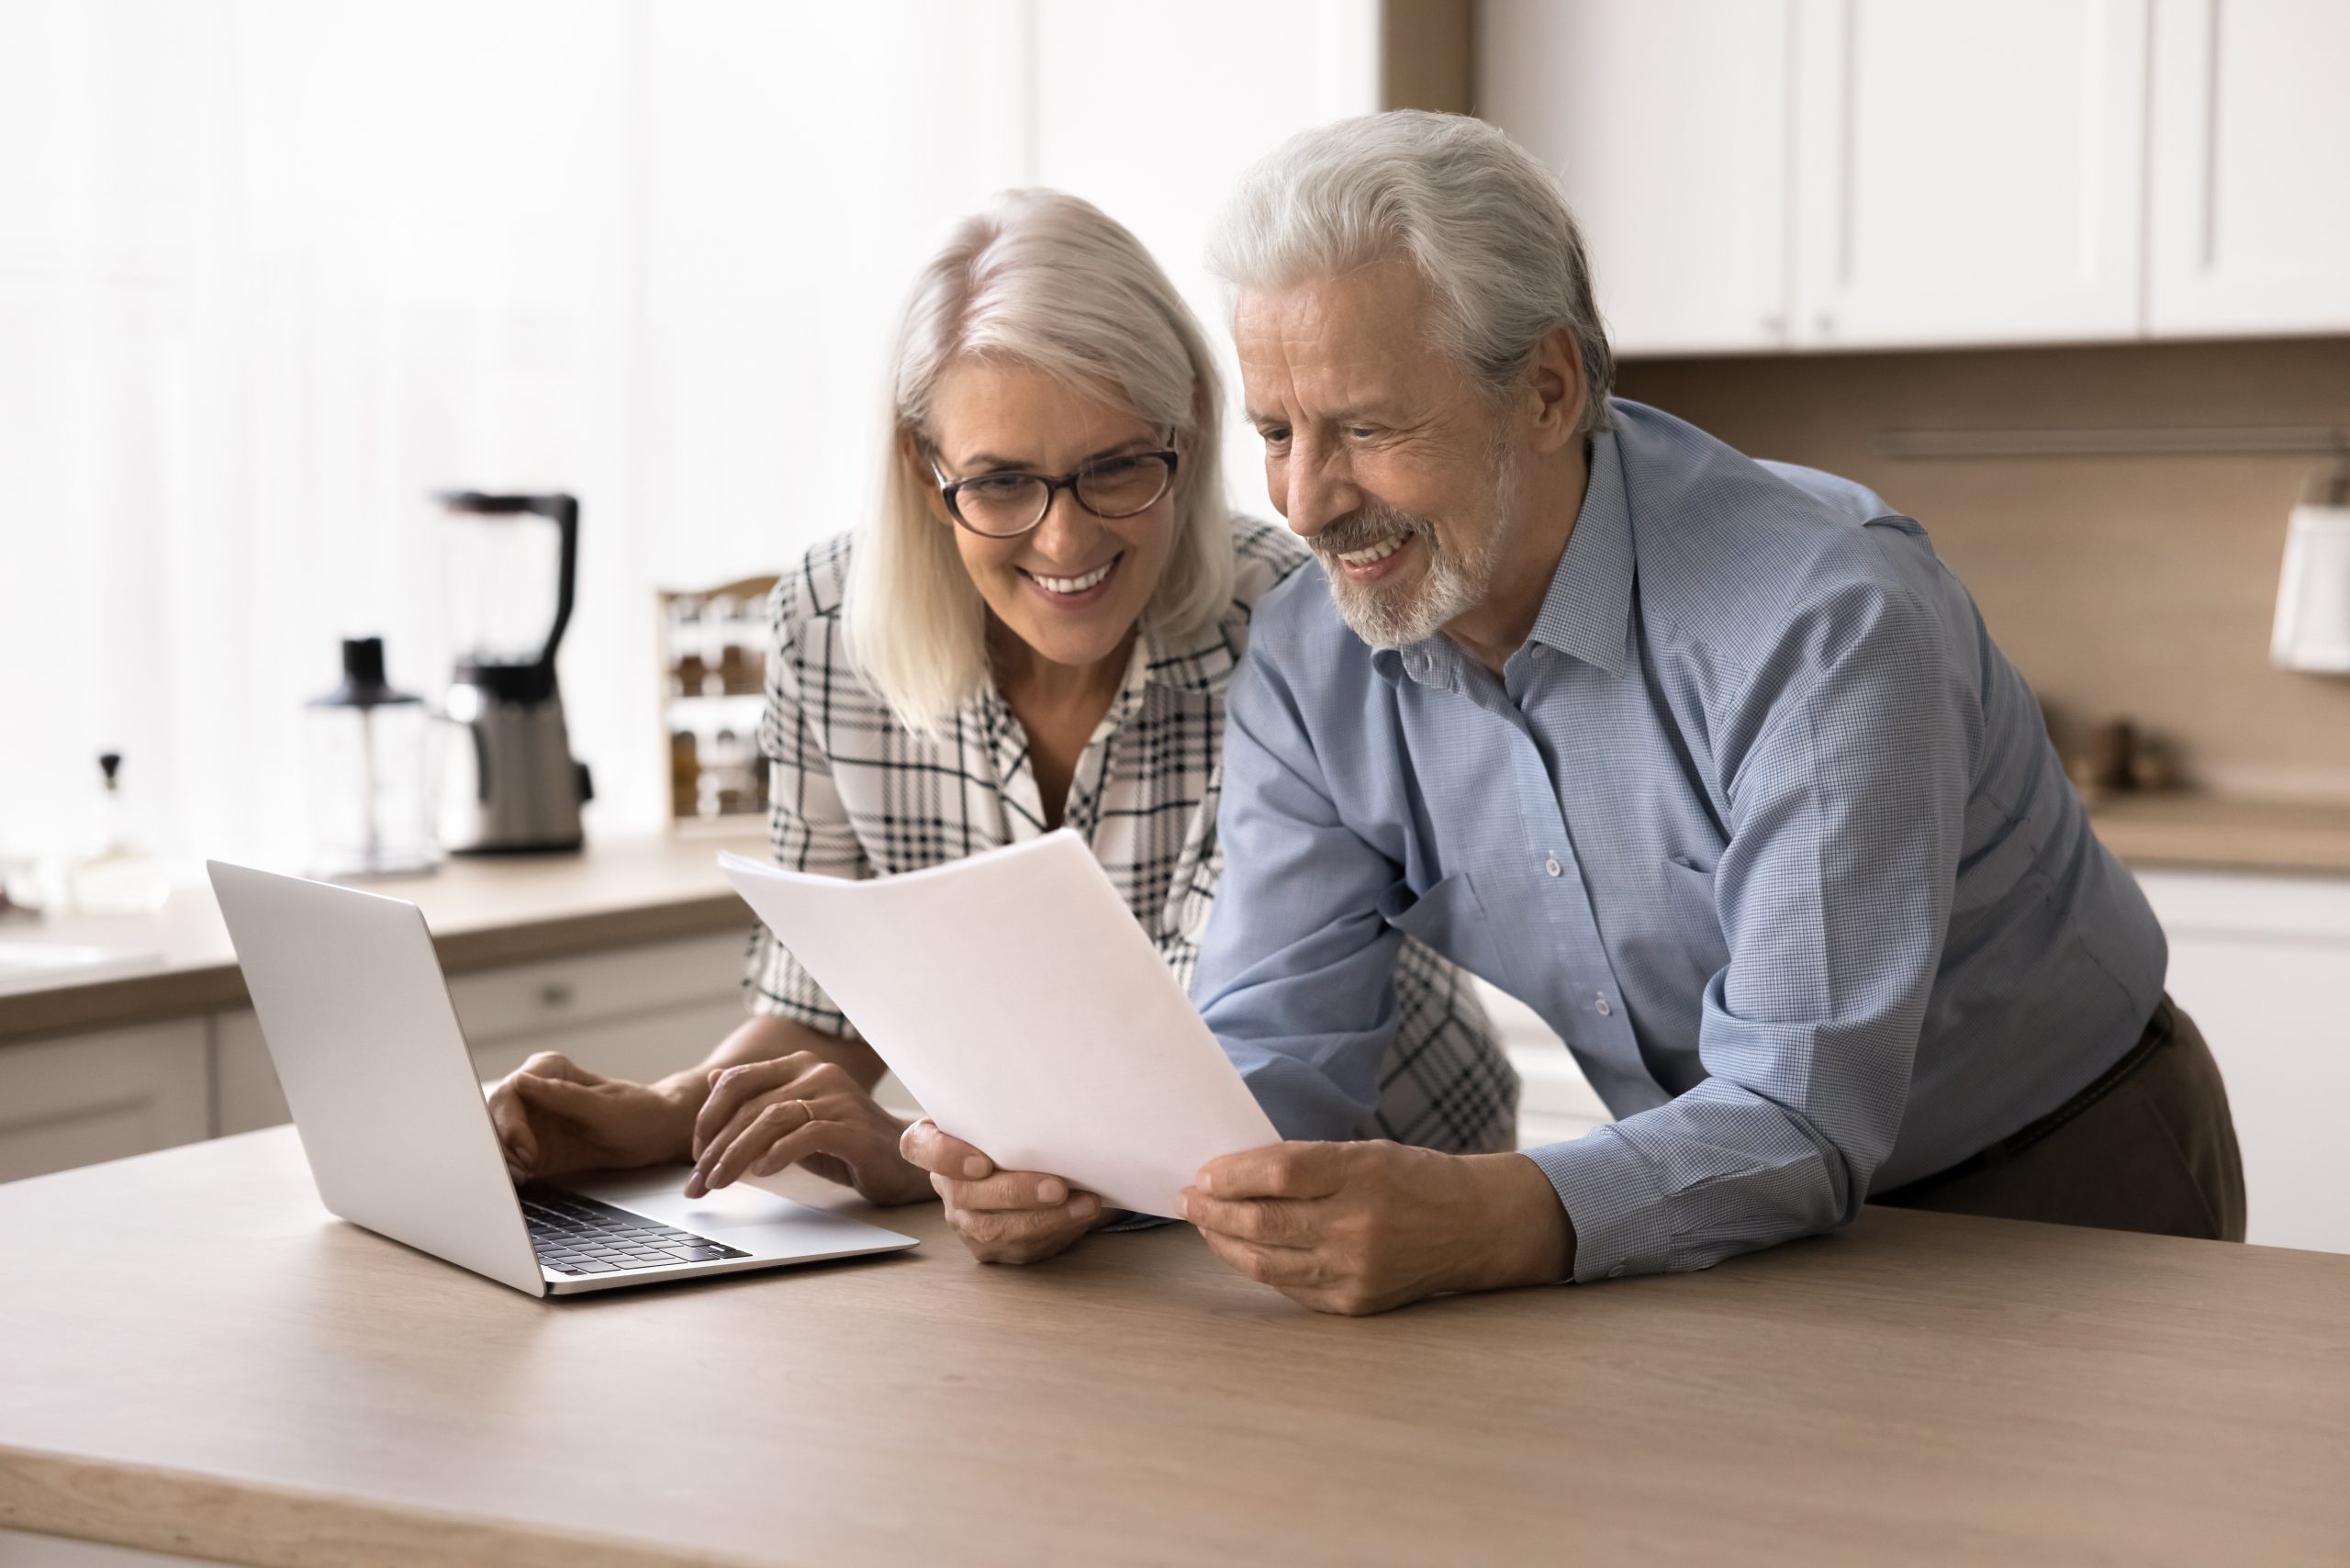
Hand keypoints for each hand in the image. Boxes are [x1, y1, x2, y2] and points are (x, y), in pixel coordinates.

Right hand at [485, 1052, 694, 1178]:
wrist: (653, 1134)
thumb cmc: (637, 1111)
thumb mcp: (605, 1107)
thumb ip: (564, 1096)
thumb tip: (523, 1082)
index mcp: (548, 1070)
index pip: (511, 1092)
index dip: (510, 1122)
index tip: (525, 1149)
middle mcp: (533, 1092)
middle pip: (494, 1115)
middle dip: (501, 1144)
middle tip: (521, 1168)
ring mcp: (530, 1120)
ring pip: (496, 1138)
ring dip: (502, 1159)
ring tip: (522, 1176)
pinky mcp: (532, 1146)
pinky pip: (508, 1157)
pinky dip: (508, 1170)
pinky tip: (520, 1180)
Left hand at [685, 1052, 931, 1205]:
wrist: (903, 1165)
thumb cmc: (846, 1144)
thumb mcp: (794, 1121)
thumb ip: (759, 1100)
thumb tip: (716, 1080)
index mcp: (800, 1066)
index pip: (738, 1081)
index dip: (708, 1117)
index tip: (695, 1153)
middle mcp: (818, 1073)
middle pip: (750, 1106)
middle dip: (716, 1147)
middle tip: (698, 1182)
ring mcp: (838, 1098)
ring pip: (771, 1120)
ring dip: (737, 1155)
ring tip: (720, 1184)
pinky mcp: (853, 1128)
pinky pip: (807, 1135)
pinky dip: (778, 1154)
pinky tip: (762, 1173)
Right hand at [897, 1119, 1109, 1263]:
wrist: (1023, 1159)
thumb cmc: (1012, 1126)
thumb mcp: (1002, 1110)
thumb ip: (1007, 1108)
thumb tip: (1051, 1099)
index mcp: (934, 1141)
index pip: (919, 1147)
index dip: (945, 1157)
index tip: (982, 1162)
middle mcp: (945, 1183)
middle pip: (966, 1195)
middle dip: (1017, 1193)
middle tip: (1058, 1187)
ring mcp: (964, 1219)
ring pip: (994, 1229)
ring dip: (1045, 1219)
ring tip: (1084, 1205)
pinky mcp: (987, 1245)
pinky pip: (1017, 1247)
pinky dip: (1055, 1232)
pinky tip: (1080, 1216)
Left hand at [1180, 1141, 1575, 1315]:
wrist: (1474, 1227)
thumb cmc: (1413, 1179)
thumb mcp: (1365, 1152)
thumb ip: (1306, 1163)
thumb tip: (1232, 1175)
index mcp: (1362, 1174)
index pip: (1279, 1171)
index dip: (1232, 1173)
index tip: (1204, 1172)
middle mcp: (1358, 1225)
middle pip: (1264, 1221)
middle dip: (1213, 1210)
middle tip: (1188, 1199)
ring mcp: (1356, 1270)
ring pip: (1266, 1261)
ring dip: (1224, 1242)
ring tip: (1205, 1224)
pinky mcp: (1354, 1303)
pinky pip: (1289, 1286)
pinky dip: (1258, 1266)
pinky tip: (1240, 1250)